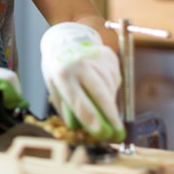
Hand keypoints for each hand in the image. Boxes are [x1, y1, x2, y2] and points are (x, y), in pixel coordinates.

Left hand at [40, 22, 123, 141]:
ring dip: (109, 103)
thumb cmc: (59, 68)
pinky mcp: (110, 57)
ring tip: (99, 102)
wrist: (66, 39)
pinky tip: (100, 84)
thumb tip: (82, 128)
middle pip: (101, 96)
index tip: (102, 134)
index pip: (79, 102)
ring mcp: (97, 60)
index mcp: (63, 74)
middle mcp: (81, 65)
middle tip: (119, 134)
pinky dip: (111, 89)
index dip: (92, 120)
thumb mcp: (54, 87)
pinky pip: (115, 81)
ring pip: (111, 90)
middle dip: (111, 117)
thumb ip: (67, 108)